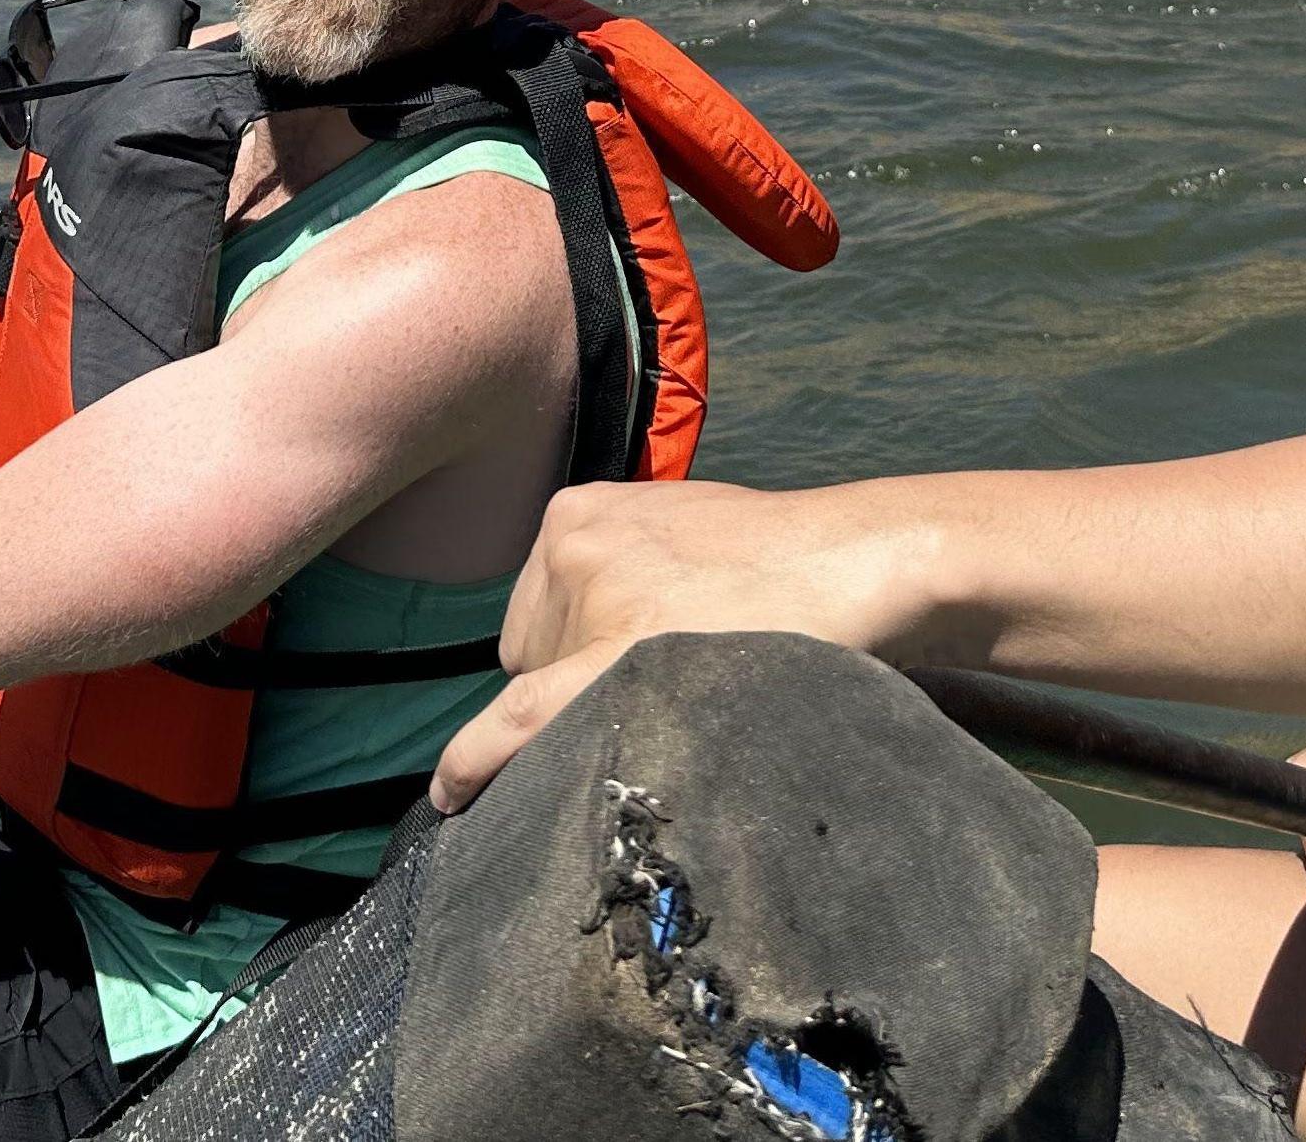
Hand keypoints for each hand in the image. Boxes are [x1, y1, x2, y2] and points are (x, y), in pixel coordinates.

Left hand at [431, 476, 915, 809]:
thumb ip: (620, 570)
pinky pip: (521, 721)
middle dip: (574, 680)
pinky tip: (455, 794)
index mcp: (578, 511)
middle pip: (531, 652)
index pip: (539, 610)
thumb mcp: (676, 532)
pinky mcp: (613, 658)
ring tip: (683, 694)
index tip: (587, 686)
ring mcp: (588, 601)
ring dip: (586, 712)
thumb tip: (589, 639)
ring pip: (544, 694)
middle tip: (666, 680)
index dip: (564, 658)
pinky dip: (481, 761)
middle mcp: (569, 547)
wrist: (850, 561)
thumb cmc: (775, 555)